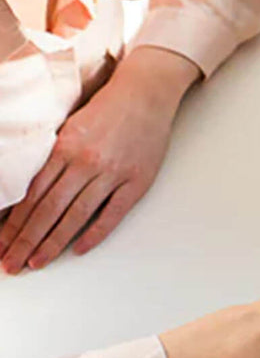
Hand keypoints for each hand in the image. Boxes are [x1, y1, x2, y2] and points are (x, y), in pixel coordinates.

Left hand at [0, 47, 198, 273]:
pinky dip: (95, 233)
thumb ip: (52, 158)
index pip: (32, 195)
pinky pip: (113, 213)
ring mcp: (113, 173)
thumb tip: (28, 193)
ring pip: (76, 215)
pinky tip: (78, 249)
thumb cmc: (108, 109)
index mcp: (65, 148)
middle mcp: (86, 162)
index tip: (1, 245)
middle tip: (11, 264)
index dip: (13, 225)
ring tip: (36, 262)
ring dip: (53, 243)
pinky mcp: (137, 180)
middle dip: (26, 241)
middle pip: (49, 210)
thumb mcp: (69, 127)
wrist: (146, 93)